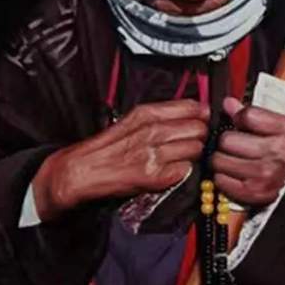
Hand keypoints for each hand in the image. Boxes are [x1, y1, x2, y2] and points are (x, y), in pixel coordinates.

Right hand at [32, 99, 209, 222]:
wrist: (82, 170)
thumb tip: (193, 111)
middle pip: (198, 129)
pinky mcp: (155, 177)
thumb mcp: (131, 119)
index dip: (201, 114)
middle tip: (191, 140)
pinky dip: (182, 171)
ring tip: (178, 156)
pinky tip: (170, 169)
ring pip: (195, 149)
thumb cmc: (106, 146)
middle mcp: (152, 131)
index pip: (192, 107)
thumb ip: (160, 115)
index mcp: (146, 113)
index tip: (202, 118)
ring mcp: (154, 154)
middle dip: (198, 135)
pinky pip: (185, 171)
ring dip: (191, 154)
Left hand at [211, 96, 284, 206]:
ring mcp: (266, 176)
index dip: (240, 117)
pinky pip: (222, 180)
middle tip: (237, 143)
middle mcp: (279, 154)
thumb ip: (254, 112)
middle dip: (228, 139)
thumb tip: (229, 104)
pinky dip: (224, 177)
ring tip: (235, 158)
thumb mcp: (283, 125)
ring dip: (222, 159)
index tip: (242, 122)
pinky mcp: (255, 193)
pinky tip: (236, 173)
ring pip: (219, 160)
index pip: (247, 115)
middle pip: (228, 139)